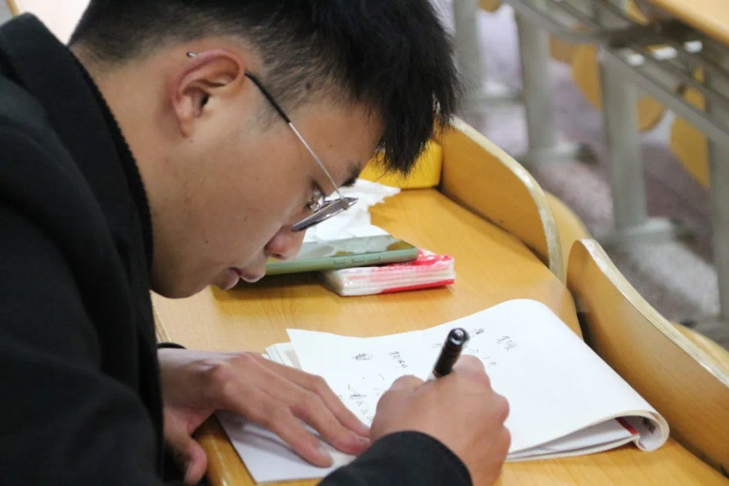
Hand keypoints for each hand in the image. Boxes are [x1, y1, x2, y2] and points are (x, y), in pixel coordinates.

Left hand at [158, 349, 370, 484]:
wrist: (160, 361)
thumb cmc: (164, 393)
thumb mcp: (166, 424)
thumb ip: (183, 449)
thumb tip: (197, 475)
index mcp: (226, 381)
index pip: (273, 412)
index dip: (300, 435)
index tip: (324, 457)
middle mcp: (249, 366)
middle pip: (300, 395)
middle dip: (333, 422)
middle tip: (361, 444)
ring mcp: (258, 360)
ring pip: (307, 381)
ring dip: (337, 406)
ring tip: (360, 429)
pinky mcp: (262, 360)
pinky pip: (300, 376)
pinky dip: (324, 394)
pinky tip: (338, 410)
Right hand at [370, 356, 509, 485]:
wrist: (417, 481)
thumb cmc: (407, 432)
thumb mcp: (394, 397)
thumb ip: (411, 384)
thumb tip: (420, 389)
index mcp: (472, 382)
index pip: (468, 366)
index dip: (449, 376)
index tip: (434, 390)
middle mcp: (493, 406)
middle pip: (479, 397)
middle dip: (461, 403)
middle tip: (434, 418)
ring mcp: (499, 438)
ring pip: (483, 425)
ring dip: (468, 430)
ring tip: (441, 444)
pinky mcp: (498, 466)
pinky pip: (484, 452)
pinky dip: (471, 453)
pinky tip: (449, 460)